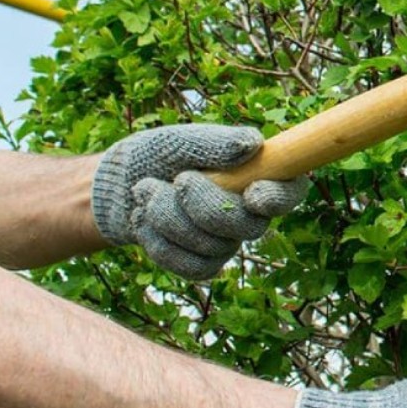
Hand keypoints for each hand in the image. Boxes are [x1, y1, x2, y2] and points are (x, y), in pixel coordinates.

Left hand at [91, 124, 306, 279]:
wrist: (116, 188)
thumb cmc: (156, 156)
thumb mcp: (180, 140)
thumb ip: (215, 142)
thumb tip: (253, 144)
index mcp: (255, 175)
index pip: (290, 191)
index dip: (279, 198)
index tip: (252, 193)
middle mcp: (248, 212)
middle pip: (249, 227)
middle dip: (205, 205)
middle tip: (178, 180)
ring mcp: (227, 241)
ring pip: (214, 247)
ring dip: (170, 218)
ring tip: (146, 191)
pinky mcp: (202, 263)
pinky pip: (194, 267)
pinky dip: (161, 243)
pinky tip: (145, 222)